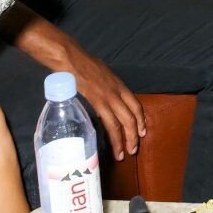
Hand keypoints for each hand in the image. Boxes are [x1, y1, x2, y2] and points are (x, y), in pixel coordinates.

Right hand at [46, 37, 145, 160]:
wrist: (70, 58)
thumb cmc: (82, 63)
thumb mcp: (101, 72)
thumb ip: (105, 85)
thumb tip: (104, 95)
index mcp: (119, 84)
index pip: (136, 104)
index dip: (141, 119)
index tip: (142, 131)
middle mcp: (117, 91)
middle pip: (132, 116)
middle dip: (134, 135)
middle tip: (133, 149)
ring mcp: (108, 96)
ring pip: (123, 122)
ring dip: (125, 140)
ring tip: (124, 154)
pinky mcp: (97, 101)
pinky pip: (109, 122)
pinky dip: (113, 137)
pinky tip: (113, 146)